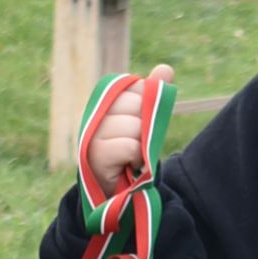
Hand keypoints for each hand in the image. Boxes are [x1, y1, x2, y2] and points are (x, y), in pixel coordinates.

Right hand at [83, 63, 172, 189]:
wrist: (117, 189)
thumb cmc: (131, 152)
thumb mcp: (146, 121)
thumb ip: (154, 96)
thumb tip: (165, 69)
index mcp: (106, 100)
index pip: (137, 87)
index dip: (146, 106)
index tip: (139, 122)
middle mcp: (95, 112)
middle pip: (138, 104)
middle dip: (144, 126)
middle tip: (135, 142)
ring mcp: (92, 132)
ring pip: (135, 126)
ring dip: (141, 145)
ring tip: (131, 155)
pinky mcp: (95, 153)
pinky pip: (130, 146)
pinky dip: (136, 157)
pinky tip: (128, 164)